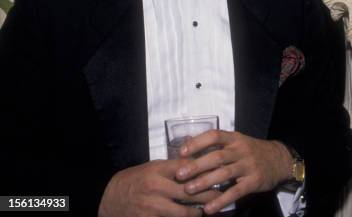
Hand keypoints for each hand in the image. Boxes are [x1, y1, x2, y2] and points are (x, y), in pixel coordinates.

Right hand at [98, 160, 214, 216]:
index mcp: (158, 169)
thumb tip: (199, 162)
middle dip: (208, 196)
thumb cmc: (136, 179)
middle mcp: (156, 187)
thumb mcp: (153, 167)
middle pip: (190, 192)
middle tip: (220, 197)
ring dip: (197, 213)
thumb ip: (174, 166)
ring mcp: (152, 206)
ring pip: (183, 212)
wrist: (108, 198)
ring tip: (207, 211)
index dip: (205, 172)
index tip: (219, 174)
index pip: (188, 168)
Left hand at [175, 130, 293, 214]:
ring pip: (224, 173)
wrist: (279, 160)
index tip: (182, 152)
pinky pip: (236, 192)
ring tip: (189, 190)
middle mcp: (241, 150)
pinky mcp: (254, 181)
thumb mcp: (237, 141)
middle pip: (217, 156)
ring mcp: (248, 166)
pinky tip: (209, 208)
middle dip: (197, 165)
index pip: (215, 136)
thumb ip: (216, 144)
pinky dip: (221, 200)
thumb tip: (187, 142)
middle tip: (179, 174)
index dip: (198, 143)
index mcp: (235, 138)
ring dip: (205, 182)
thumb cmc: (251, 151)